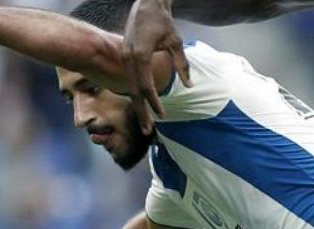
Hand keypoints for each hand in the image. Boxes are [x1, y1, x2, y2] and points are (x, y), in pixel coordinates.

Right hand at [122, 0, 190, 134]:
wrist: (146, 4)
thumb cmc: (162, 21)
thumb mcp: (175, 42)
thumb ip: (182, 64)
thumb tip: (189, 85)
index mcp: (139, 55)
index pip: (145, 85)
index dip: (153, 102)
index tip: (161, 114)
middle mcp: (128, 58)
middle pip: (133, 91)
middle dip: (141, 112)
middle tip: (147, 131)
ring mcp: (124, 57)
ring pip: (129, 87)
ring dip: (137, 105)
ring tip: (145, 122)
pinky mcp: (124, 55)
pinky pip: (128, 79)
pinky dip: (135, 93)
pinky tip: (142, 104)